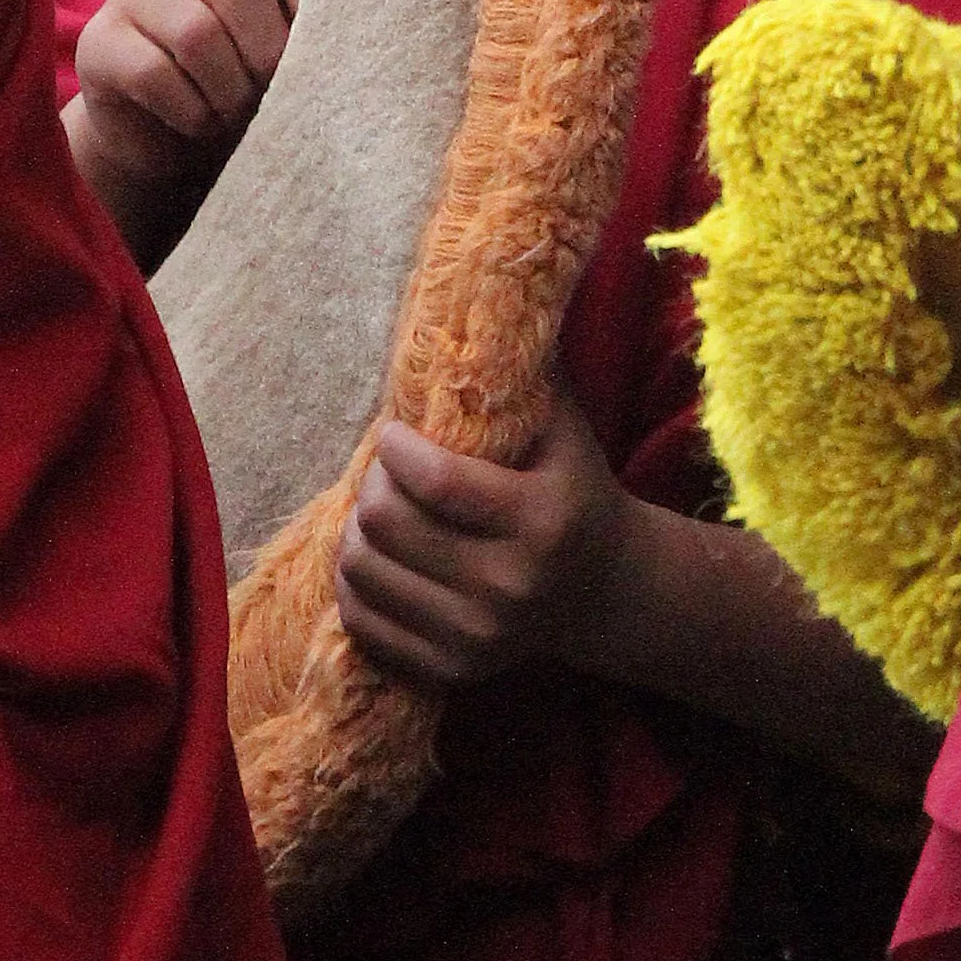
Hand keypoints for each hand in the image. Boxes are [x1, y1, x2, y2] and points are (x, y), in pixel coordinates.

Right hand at [65, 0, 307, 258]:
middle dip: (265, 54)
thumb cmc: (249, 81)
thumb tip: (348, 50)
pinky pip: (153, 73)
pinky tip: (198, 123)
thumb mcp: (289, 51)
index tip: (319, 66)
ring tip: (235, 114)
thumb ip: (317, 31)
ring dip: (228, 91)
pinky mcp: (100, 40)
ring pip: (195, 31)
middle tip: (271, 95)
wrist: (175, 133)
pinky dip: (190, 112)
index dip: (311, 18)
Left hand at [334, 389, 633, 691]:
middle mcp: (511, 588)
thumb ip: (520, 370)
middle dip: (372, 485)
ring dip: (356, 530)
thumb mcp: (562, 428)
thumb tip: (480, 290)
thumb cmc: (573, 488)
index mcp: (543, 522)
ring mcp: (479, 638)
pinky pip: (363, 623)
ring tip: (378, 509)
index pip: (437, 483)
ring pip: (364, 572)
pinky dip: (356, 584)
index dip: (396, 449)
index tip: (393, 433)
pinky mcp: (452, 670)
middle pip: (389, 526)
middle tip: (383, 471)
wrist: (604, 593)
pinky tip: (379, 556)